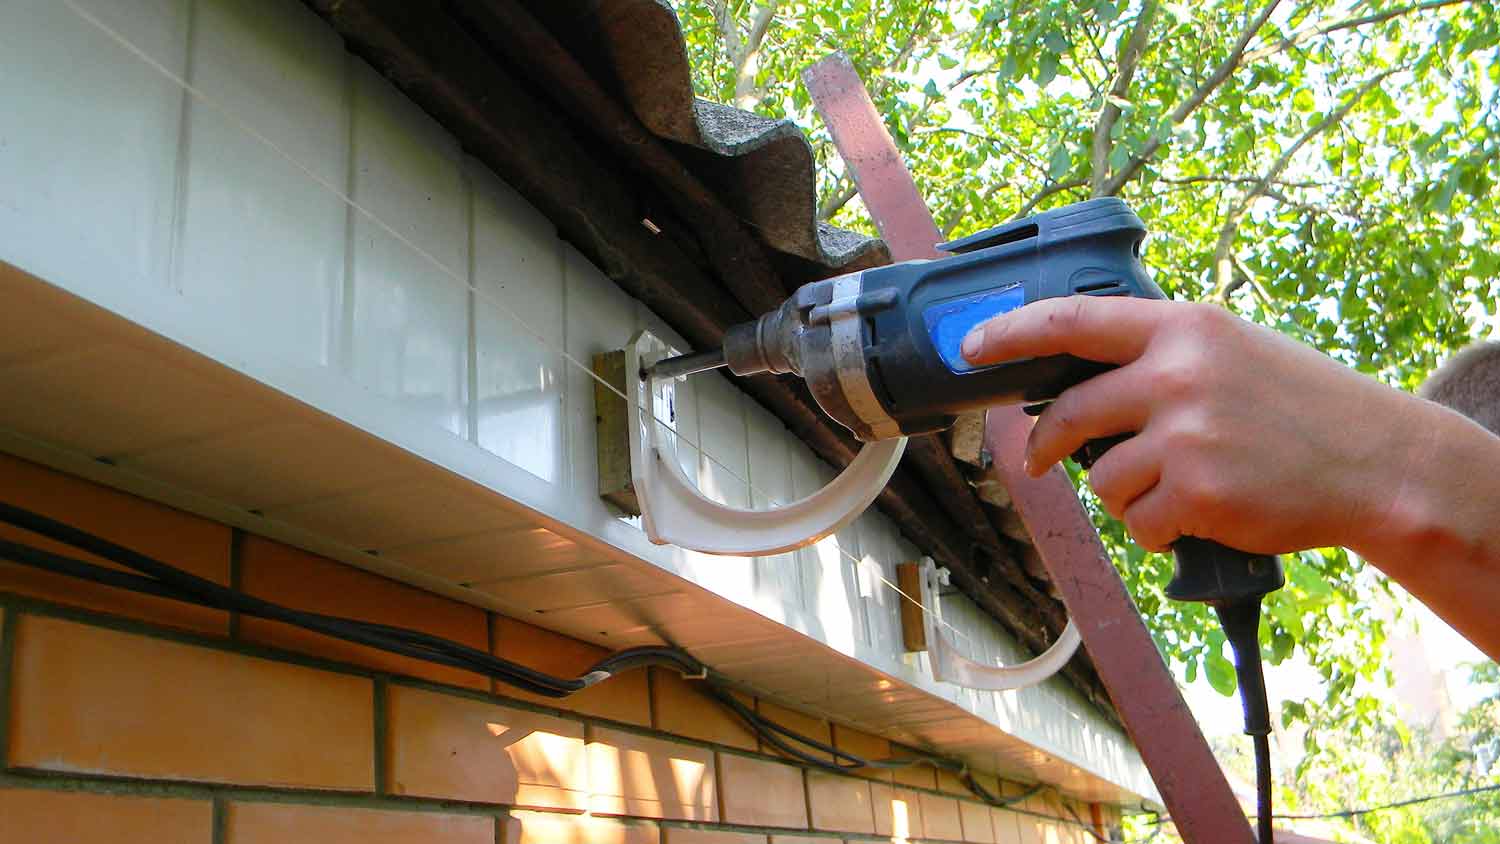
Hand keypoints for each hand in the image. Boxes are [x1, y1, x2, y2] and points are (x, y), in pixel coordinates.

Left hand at [960, 297, 1426, 555]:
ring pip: (1101, 480)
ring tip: (1173, 491)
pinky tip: (1196, 517)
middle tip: (1039, 463)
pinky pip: (1137, 522)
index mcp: (1182, 328)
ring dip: (1123, 497)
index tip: (972, 347)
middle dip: (1044, 447)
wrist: (1376, 462)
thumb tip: (1081, 377)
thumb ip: (1161, 356)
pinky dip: (1155, 530)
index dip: (1010, 333)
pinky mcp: (1195, 490)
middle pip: (1069, 415)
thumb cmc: (1301, 406)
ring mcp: (1185, 433)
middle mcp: (1177, 374)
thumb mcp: (1231, 350)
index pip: (1071, 320)